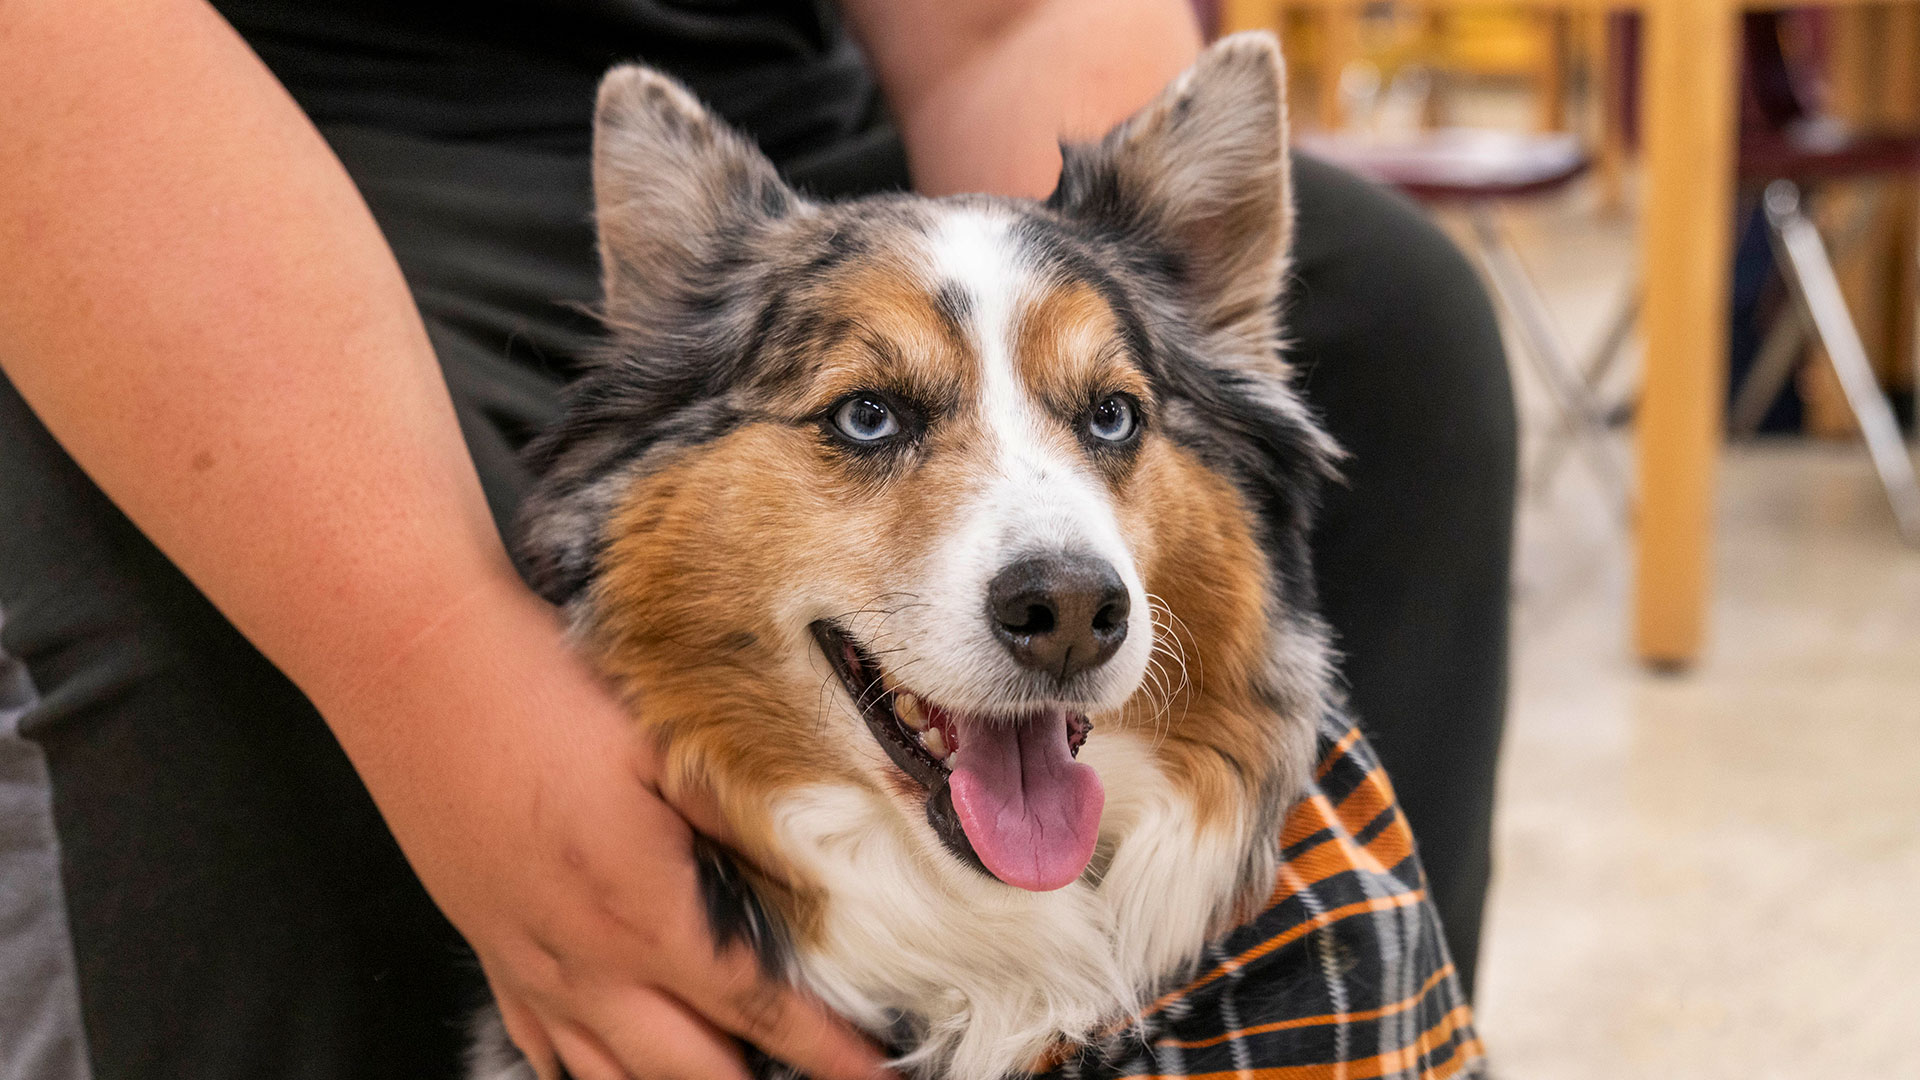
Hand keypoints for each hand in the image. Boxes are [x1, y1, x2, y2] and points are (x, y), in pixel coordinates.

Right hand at [322, 580, 890, 1079]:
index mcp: (646, 913)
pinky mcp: (488, 945)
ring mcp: (527, 963)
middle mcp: (585, 962)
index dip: (829, 1053)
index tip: (877, 1076)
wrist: (410, 662)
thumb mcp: (668, 742)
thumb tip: (831, 848)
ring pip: (610, 1079)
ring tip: (731, 1079)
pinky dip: (590, 1073)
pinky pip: (542, 1047)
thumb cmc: (544, 691)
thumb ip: (747, 812)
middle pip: (690, 1073)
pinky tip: (614, 1072)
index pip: (761, 1011)